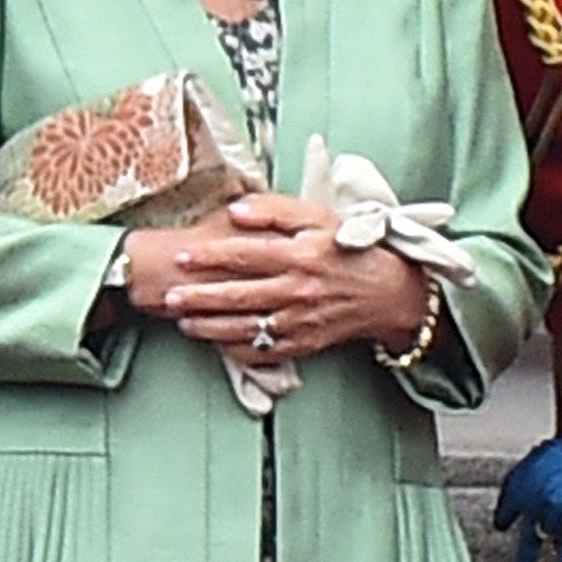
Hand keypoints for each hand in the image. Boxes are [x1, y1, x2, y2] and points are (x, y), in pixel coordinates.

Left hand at [136, 201, 429, 354]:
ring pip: (245, 326)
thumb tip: (236, 210)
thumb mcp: (321, 217)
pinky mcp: (305, 343)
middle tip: (169, 297)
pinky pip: (265, 350)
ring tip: (183, 322)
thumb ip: (277, 210)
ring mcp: (301, 320)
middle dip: (199, 297)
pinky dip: (237, 349)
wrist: (391, 293)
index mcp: (301, 254)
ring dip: (210, 326)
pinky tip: (217, 342)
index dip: (210, 256)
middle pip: (238, 294)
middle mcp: (298, 289)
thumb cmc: (354, 250)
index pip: (246, 254)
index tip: (182, 257)